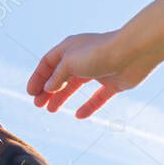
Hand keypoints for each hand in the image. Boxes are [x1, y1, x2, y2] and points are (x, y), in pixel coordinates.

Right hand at [26, 31, 157, 117]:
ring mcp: (97, 70)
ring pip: (75, 86)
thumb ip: (57, 77)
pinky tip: (79, 115)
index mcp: (69, 48)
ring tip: (51, 110)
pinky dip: (88, 106)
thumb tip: (48, 88)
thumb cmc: (99, 53)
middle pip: (60, 76)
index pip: (48, 63)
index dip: (38, 78)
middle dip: (47, 90)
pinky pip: (97, 97)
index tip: (30, 93)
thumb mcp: (69, 63)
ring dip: (62, 97)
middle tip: (38, 105)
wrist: (133, 53)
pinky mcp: (112, 83)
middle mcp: (82, 58)